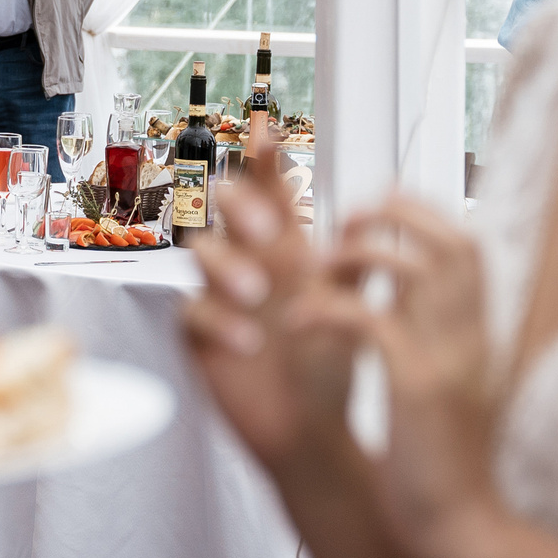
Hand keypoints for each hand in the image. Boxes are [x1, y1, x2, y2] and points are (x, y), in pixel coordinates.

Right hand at [180, 134, 362, 476]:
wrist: (314, 428)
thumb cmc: (332, 364)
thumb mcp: (349, 307)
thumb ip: (353, 264)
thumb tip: (364, 219)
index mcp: (285, 248)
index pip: (270, 191)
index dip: (264, 159)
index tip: (266, 129)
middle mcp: (248, 262)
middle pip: (222, 208)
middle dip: (239, 206)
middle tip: (271, 230)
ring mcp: (219, 297)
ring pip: (200, 254)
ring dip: (228, 265)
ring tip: (259, 294)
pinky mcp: (200, 336)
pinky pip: (193, 313)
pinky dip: (219, 320)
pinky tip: (249, 340)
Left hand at [318, 196, 506, 557]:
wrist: (458, 530)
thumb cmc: (436, 461)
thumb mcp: (441, 384)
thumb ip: (428, 333)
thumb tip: (400, 287)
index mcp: (476, 335)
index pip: (466, 245)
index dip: (419, 215)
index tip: (371, 213)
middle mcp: (471, 338)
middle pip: (452, 241)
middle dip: (394, 216)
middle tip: (342, 223)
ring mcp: (449, 360)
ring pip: (414, 269)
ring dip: (357, 256)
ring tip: (315, 271)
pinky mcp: (419, 390)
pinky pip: (371, 323)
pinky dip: (329, 309)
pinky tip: (297, 323)